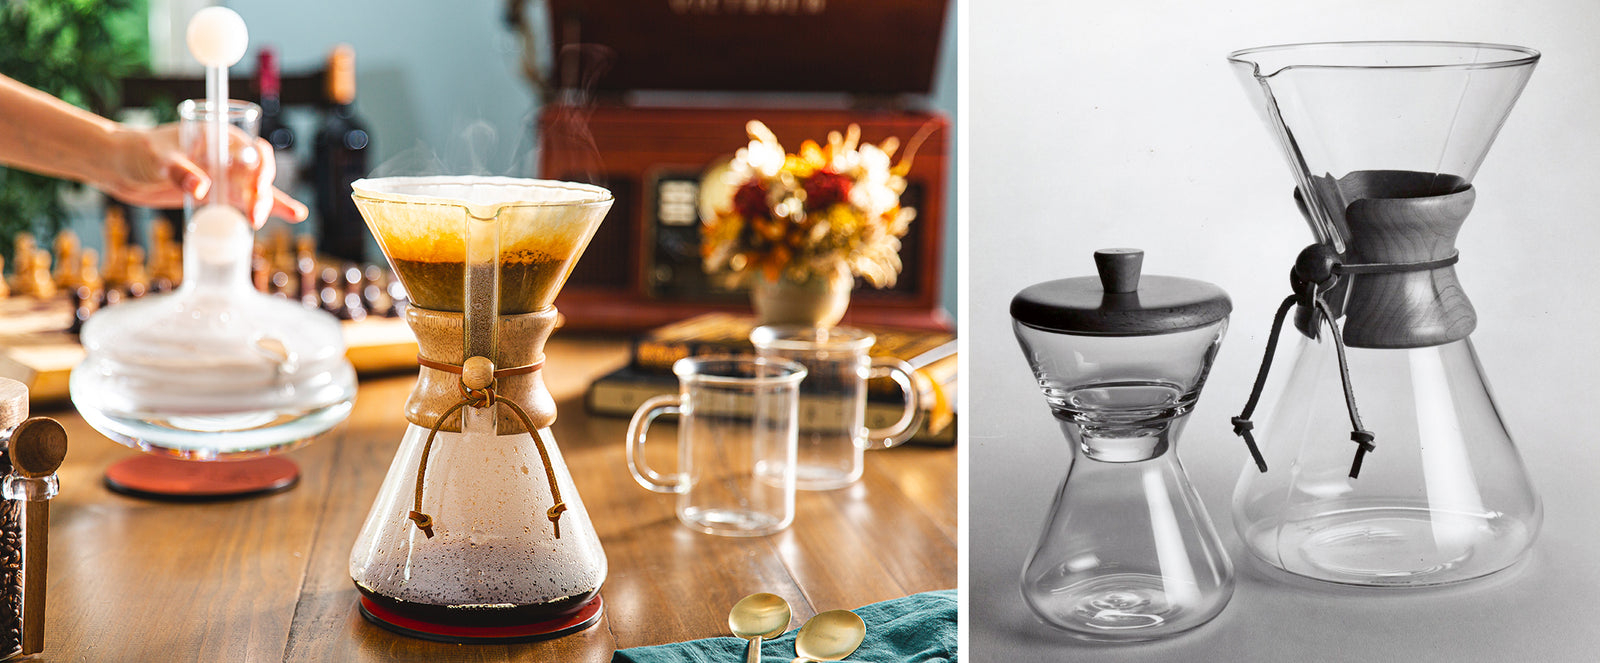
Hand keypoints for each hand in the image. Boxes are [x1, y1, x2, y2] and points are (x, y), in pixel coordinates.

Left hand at [100, 123, 307, 227]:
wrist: (119, 168)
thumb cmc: (136, 152)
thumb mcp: (156, 158)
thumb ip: (179, 172)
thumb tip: (202, 189)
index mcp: (217, 135)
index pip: (249, 149)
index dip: (258, 168)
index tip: (256, 188)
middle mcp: (225, 154)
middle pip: (258, 170)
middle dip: (264, 191)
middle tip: (255, 215)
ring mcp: (222, 175)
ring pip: (257, 188)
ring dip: (272, 202)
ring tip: (294, 215)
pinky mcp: (217, 194)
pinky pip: (244, 202)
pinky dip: (264, 210)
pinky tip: (289, 216)